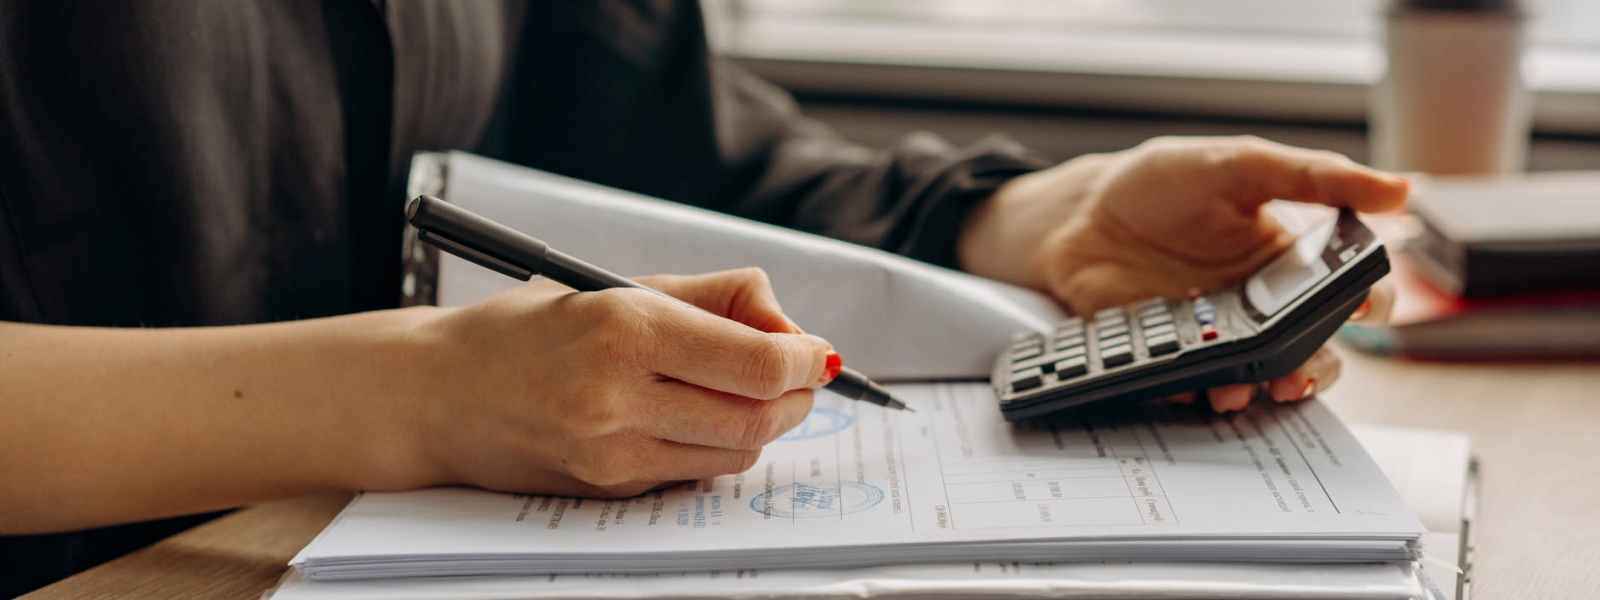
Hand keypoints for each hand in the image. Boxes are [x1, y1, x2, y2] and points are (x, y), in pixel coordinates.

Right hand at [390, 268, 833, 497]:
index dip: (803, 360)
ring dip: (762, 425)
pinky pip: (692, 473)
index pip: (757, 364)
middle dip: (795, 397)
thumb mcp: (619, 287)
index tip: (815, 352)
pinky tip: (695, 417)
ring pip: (734, 454)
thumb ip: (715, 297)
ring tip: (748, 393)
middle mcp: (618, 397)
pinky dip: (715, 447)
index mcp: (625, 330)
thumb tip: (790, 327)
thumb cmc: (529, 330)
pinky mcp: (606, 489)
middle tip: (797, 375)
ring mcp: (611, 453)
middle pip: (758, 418)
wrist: (436, 394)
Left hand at [959, 136, 1407, 411]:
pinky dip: (1199, 390)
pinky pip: (1198, 385)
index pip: (1354, 289)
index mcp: (1292, 257)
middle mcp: (1264, 303)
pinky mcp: (1174, 354)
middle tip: (1301, 368)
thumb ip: (1313, 176)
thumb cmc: (1163, 182)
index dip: (1369, 303)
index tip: (1362, 307)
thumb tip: (1401, 187)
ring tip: (1249, 387)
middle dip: (1318, 365)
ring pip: (1265, 376)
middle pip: (1317, 348)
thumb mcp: (1239, 164)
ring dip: (1264, 387)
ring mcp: (1220, 333)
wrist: (1080, 215)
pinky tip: (1194, 383)